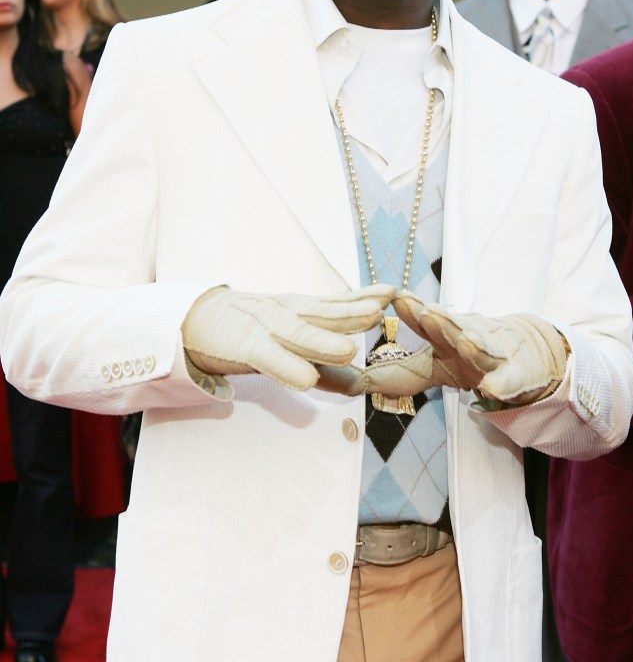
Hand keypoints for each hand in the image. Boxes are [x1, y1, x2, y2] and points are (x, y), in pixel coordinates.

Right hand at [182, 284, 395, 389]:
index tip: (391, 291)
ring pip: (296, 332)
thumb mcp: (292, 344)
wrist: (197, 321)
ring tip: (349, 348)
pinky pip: (267, 357)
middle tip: (379, 310)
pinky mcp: (244, 346)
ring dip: (322, 341)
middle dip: (350, 312)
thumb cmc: (251, 334)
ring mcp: (264, 326)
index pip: (335, 302)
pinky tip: (306, 380)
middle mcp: (286, 312)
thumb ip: (324, 365)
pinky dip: (286, 367)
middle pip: (321, 312)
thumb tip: (360, 385)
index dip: (362, 296)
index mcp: (301, 309)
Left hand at [392, 291, 568, 404]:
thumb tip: (346, 382)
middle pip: (452, 329)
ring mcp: (491, 358)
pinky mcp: (513, 378)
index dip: (412, 310)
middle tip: (425, 311)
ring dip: (472, 344)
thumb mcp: (432, 366)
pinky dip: (501, 384)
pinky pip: (507, 383)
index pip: (426, 323)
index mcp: (444, 339)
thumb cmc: (469, 359)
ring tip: (463, 340)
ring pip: (481, 349)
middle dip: (440, 320)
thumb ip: (391, 373)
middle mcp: (467, 341)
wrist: (526, 355)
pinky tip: (494, 388)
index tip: (396, 296)